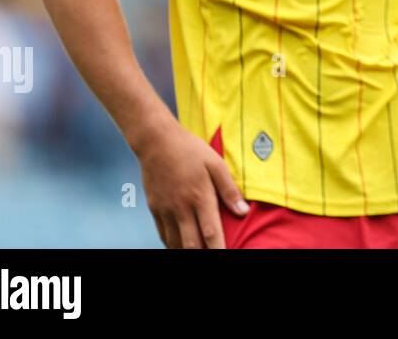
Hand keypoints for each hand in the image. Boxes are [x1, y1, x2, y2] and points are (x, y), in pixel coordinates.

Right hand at [137, 118, 248, 248]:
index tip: (226, 254)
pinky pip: (162, 234)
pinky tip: (181, 245)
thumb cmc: (191, 150)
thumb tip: (243, 212)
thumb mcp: (216, 164)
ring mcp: (165, 210)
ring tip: (199, 250)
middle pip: (191, 244)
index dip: (218, 248)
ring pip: (175, 243)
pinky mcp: (154, 208)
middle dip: (202, 254)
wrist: (156, 142)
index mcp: (200, 197)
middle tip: (213, 253)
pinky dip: (172, 243)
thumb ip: (229, 189)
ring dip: (187, 250)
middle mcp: (181, 208)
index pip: (211, 232)